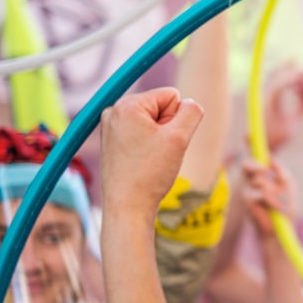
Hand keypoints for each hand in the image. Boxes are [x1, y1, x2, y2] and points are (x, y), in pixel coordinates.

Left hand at [100, 88, 203, 213]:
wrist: (128, 206)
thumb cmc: (150, 173)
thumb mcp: (180, 138)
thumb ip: (192, 112)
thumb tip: (191, 104)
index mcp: (127, 105)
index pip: (172, 96)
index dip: (177, 119)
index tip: (164, 141)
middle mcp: (114, 111)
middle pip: (160, 107)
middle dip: (166, 128)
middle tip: (157, 152)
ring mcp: (110, 126)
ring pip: (152, 122)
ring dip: (158, 138)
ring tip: (150, 158)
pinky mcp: (112, 141)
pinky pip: (141, 134)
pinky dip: (148, 146)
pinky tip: (143, 162)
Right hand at [240, 158, 296, 234]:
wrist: (282, 227)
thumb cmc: (286, 206)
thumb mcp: (288, 185)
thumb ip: (281, 171)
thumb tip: (272, 159)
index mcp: (263, 176)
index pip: (255, 160)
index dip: (255, 153)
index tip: (255, 144)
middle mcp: (253, 182)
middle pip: (246, 165)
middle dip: (256, 166)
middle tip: (265, 171)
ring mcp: (248, 191)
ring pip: (259, 180)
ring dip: (274, 191)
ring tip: (280, 203)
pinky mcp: (248, 201)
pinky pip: (260, 193)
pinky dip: (272, 200)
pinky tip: (277, 208)